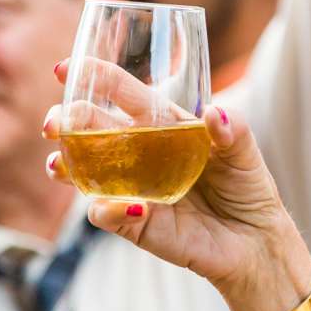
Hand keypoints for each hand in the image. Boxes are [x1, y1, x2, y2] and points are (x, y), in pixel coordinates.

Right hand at [47, 87, 310, 310]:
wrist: (254, 241)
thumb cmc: (247, 187)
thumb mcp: (245, 153)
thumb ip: (234, 130)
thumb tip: (215, 113)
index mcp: (162, 125)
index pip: (121, 94)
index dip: (93, 77)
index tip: (66, 69)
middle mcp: (138, 153)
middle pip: (90, 130)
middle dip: (66, 122)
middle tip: (55, 124)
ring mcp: (132, 188)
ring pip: (85, 172)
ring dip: (67, 166)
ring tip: (58, 165)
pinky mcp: (135, 225)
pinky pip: (107, 216)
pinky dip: (108, 210)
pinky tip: (127, 207)